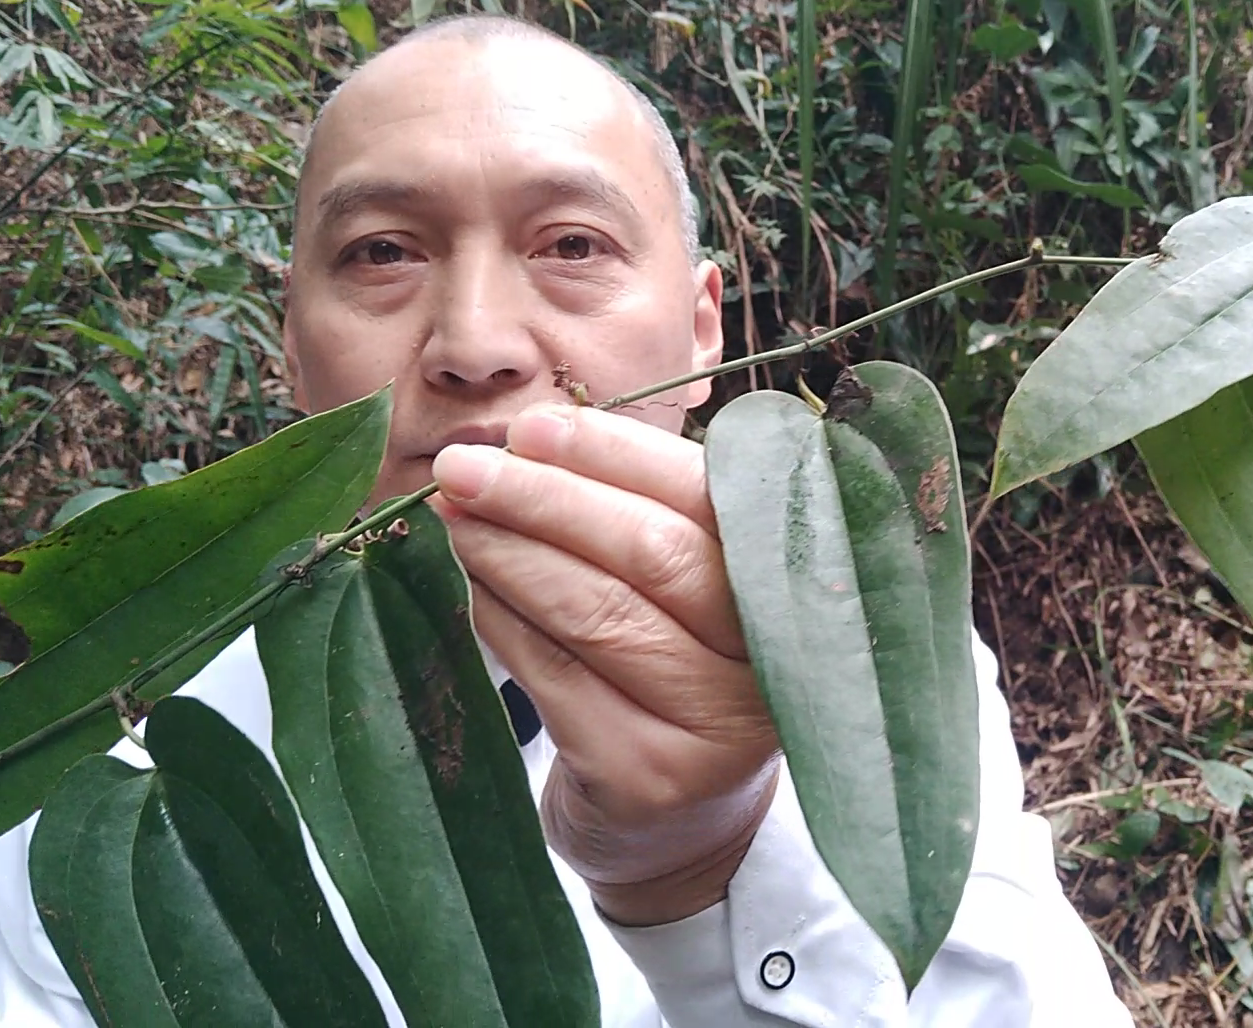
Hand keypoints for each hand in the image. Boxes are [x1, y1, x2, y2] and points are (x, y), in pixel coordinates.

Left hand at [428, 405, 778, 926]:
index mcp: (796, 583)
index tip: (532, 429)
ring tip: (457, 514)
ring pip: (597, 611)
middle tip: (465, 465)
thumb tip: (530, 441)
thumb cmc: (680, 671)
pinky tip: (474, 585)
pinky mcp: (649, 776)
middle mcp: (771, 658)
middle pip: (651, 553)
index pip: (705, 498)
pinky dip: (502, 620)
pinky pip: (556, 674)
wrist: (683, 823)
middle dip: (546, 498)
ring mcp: (715, 726)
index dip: (614, 456)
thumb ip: (641, 511)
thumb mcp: (691, 586)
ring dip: (511, 553)